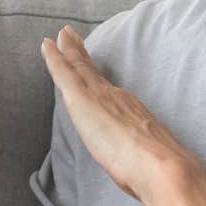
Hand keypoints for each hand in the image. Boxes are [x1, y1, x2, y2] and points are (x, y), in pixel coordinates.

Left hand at [40, 25, 195, 202]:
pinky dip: (54, 59)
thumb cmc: (159, 170)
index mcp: (130, 111)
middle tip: (70, 36)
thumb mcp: (150, 158)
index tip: (89, 63)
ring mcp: (99, 96)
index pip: (107, 90)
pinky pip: (64, 73)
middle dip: (80, 53)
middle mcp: (116, 97)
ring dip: (67, 50)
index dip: (96, 76)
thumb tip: (144, 167)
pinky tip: (46, 47)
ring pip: (78, 67)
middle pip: (92, 71)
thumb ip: (144, 156)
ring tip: (58, 36)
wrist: (160, 166)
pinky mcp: (83, 100)